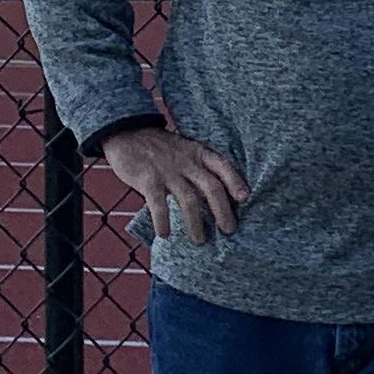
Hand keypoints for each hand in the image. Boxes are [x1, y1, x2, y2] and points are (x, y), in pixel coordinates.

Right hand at [104, 125, 247, 244]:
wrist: (128, 133)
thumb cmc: (161, 147)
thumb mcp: (186, 149)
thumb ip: (199, 167)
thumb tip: (218, 195)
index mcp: (199, 153)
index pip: (223, 166)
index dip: (236, 182)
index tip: (245, 198)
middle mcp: (187, 162)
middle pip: (211, 188)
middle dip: (222, 211)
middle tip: (229, 231)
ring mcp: (168, 171)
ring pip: (189, 200)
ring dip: (196, 224)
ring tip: (200, 240)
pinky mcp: (148, 180)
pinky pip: (159, 204)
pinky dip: (163, 221)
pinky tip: (165, 234)